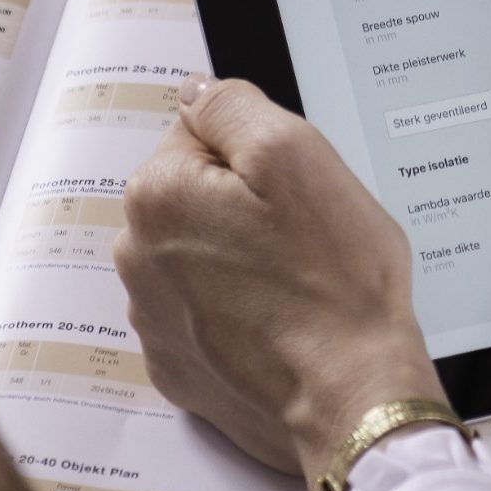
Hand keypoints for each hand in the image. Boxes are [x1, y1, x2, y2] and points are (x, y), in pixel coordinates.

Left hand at [117, 78, 443, 481]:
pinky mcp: (179, 366)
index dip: (261, 151)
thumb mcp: (299, 156)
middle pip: (198, 193)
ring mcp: (155, 319)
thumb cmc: (336, 286)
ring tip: (298, 284)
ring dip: (243, 257)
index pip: (201, 129)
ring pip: (203, 253)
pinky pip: (207, 311)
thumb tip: (198, 90)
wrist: (352, 401)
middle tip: (305, 236)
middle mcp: (137, 257)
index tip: (295, 189)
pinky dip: (241, 310)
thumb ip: (235, 106)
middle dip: (247, 203)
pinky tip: (283, 323)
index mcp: (159, 196)